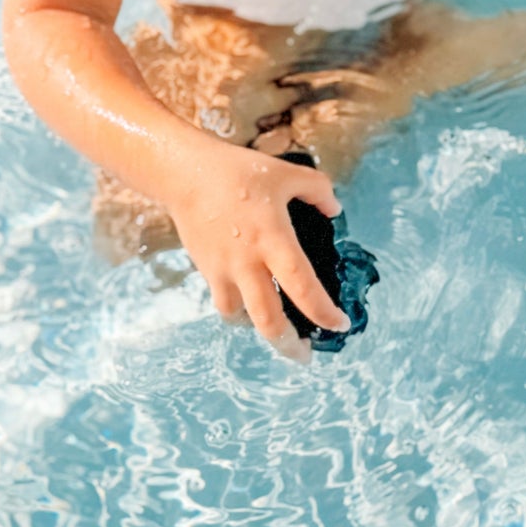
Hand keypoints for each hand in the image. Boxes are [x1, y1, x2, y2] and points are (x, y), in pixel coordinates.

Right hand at [163, 140, 349, 346]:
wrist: (185, 174)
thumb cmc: (238, 171)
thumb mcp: (287, 173)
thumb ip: (319, 191)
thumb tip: (335, 211)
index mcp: (273, 239)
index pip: (302, 286)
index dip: (323, 312)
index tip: (340, 325)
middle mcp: (247, 262)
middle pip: (268, 321)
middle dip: (290, 346)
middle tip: (306, 355)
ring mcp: (223, 271)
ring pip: (243, 319)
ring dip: (263, 331)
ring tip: (282, 334)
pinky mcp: (207, 272)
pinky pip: (226, 304)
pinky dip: (242, 313)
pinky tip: (255, 309)